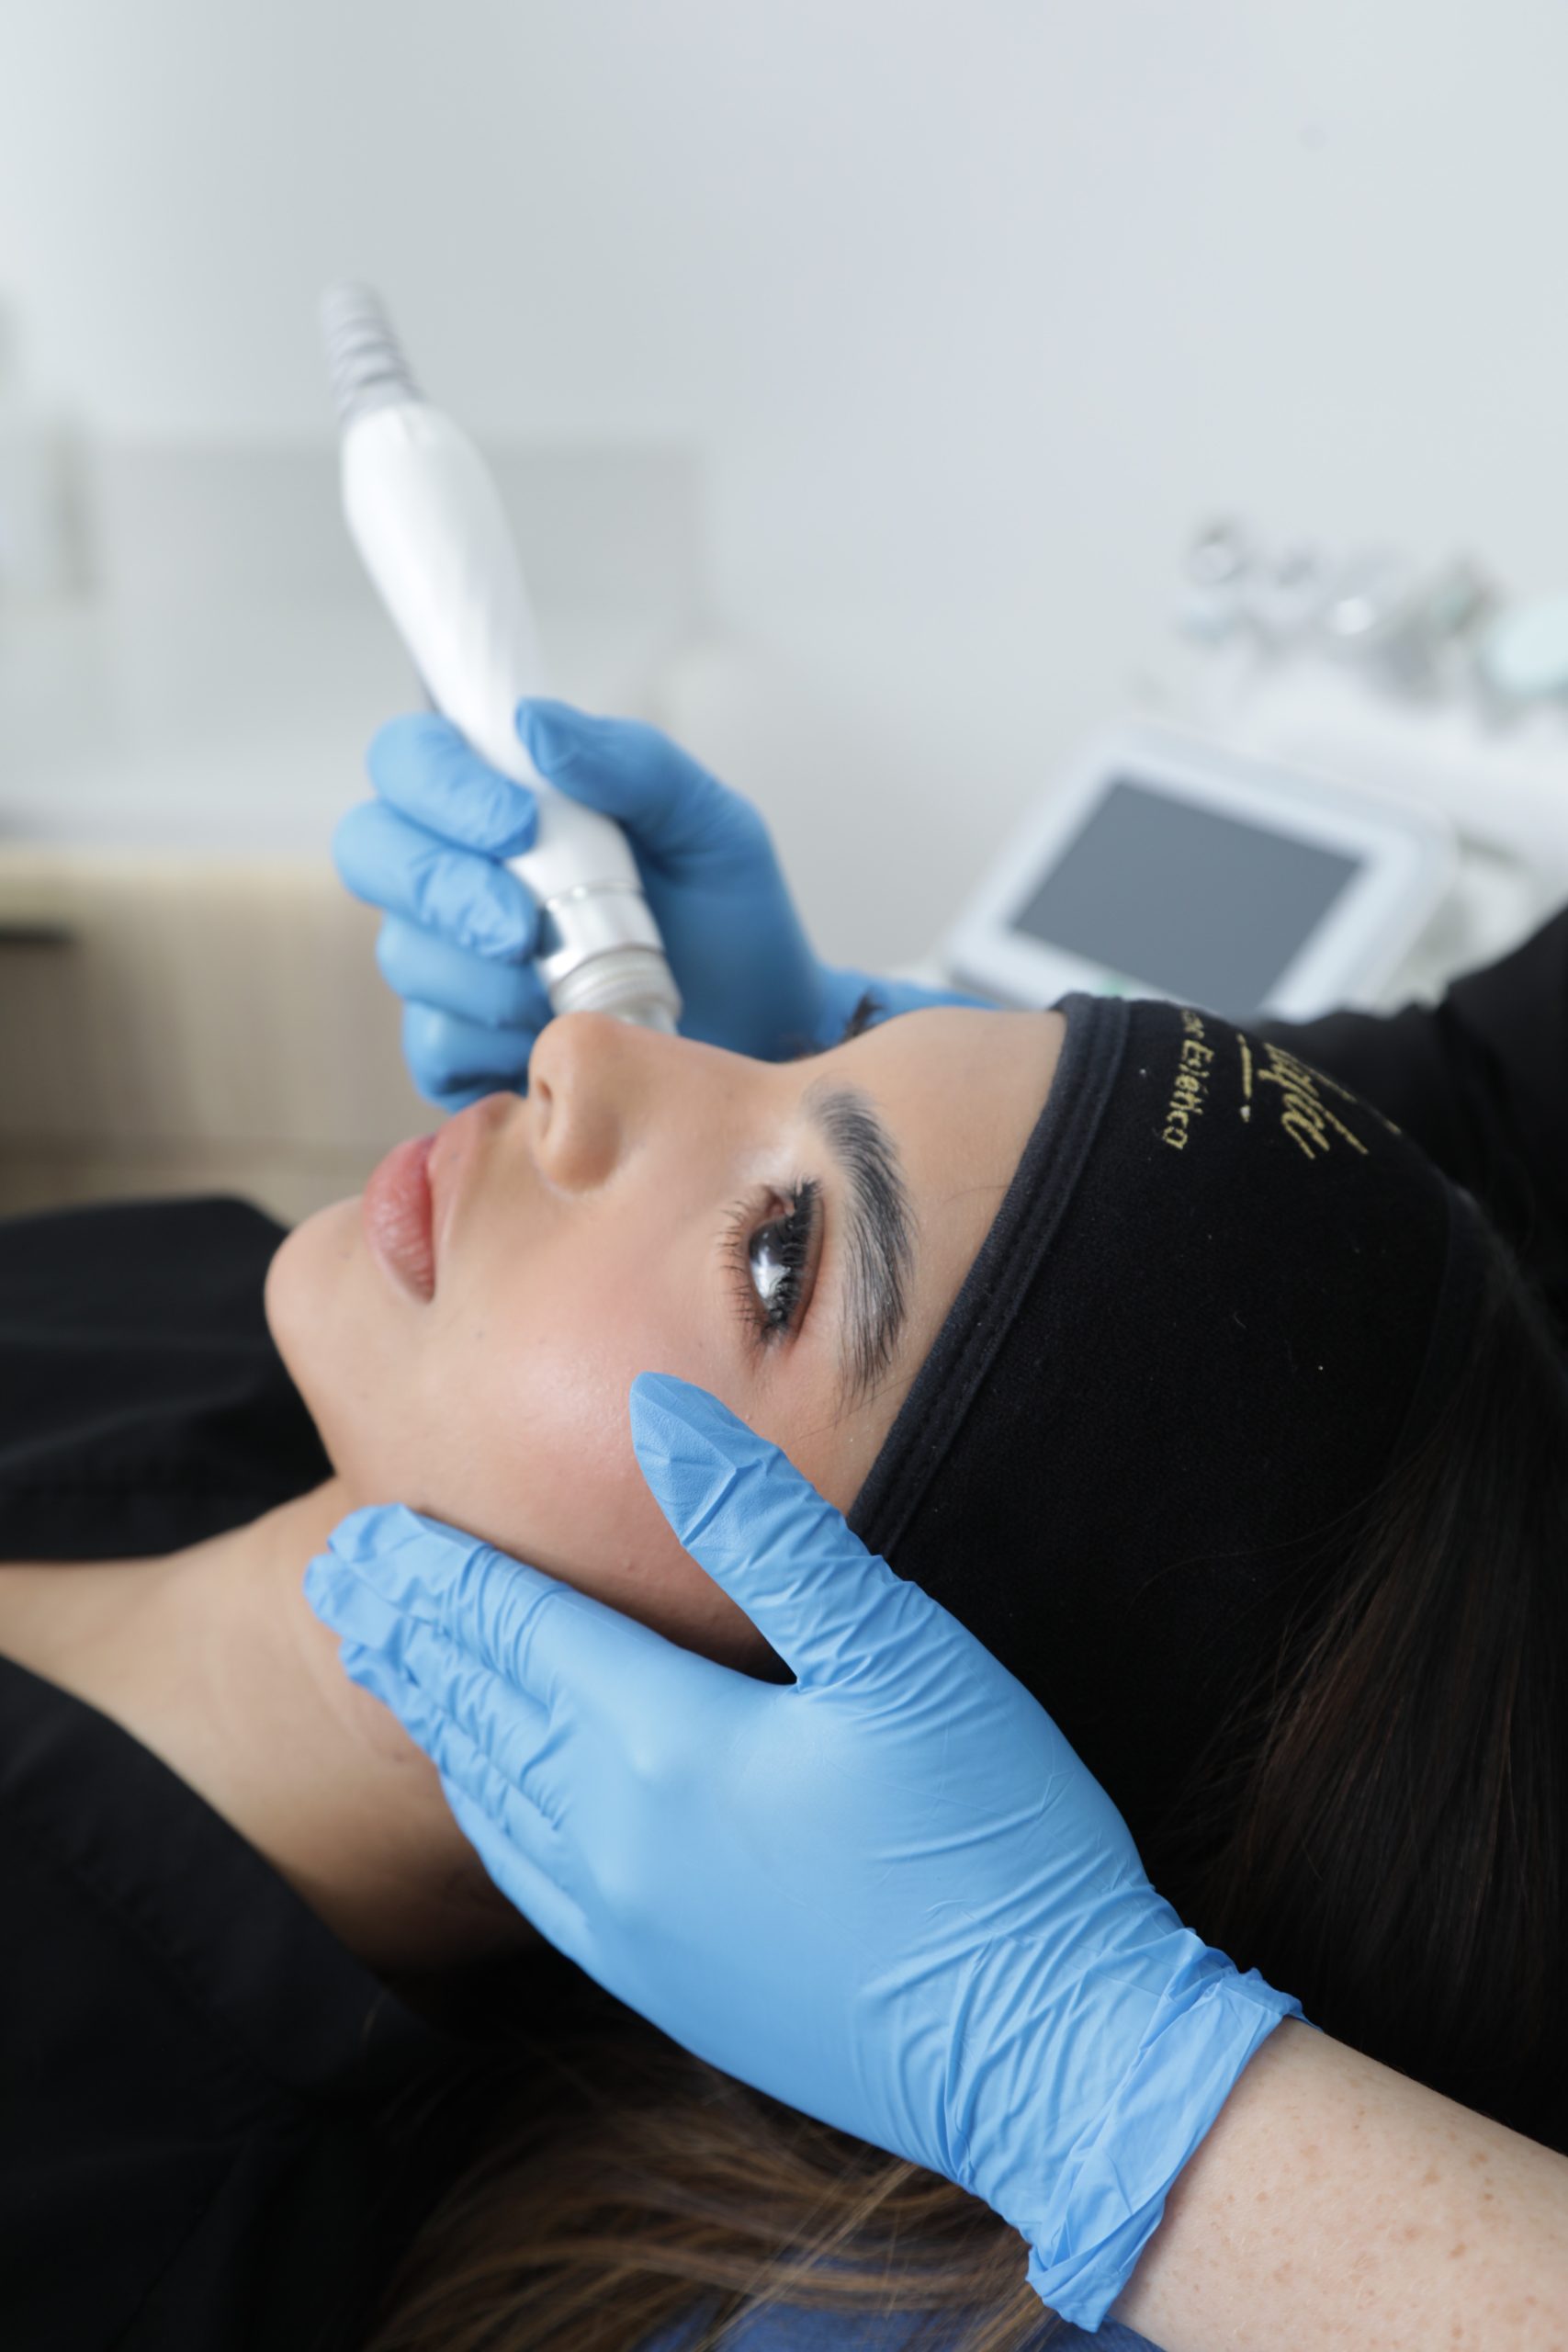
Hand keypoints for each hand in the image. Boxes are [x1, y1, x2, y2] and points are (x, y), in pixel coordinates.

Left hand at [304, 1376, 1297, 2328]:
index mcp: (663, 1745)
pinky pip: (531, 1878)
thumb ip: (764, 1531)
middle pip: (485, 1708)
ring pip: (494, 1794)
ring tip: (394, 1661)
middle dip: (414, 1634)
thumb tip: (658, 1414)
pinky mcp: (666, 1987)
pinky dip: (488, 1808)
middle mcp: (616, 1842)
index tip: (369, 1529)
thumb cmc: (992, 1838)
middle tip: (344, 1579)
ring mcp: (633, 1928)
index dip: (440, 1575)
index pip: (517, 1630)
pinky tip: (487, 1791)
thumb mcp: (899, 1654)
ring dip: (439, 1715)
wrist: (1051, 2058)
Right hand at [334, 699, 960, 1107]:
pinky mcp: (470, 1049)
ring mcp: (456, 966)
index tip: (517, 824)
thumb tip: (534, 725)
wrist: (768, 1027)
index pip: (409, 761)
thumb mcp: (707, 823)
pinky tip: (547, 1041)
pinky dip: (488, 1047)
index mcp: (502, 804)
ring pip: (405, 957)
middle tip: (521, 927)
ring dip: (478, 978)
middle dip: (441, 889)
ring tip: (563, 994)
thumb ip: (631, 763)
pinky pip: (433, 1049)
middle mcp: (458, 877)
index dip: (438, 787)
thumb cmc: (731, 918)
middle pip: (373, 853)